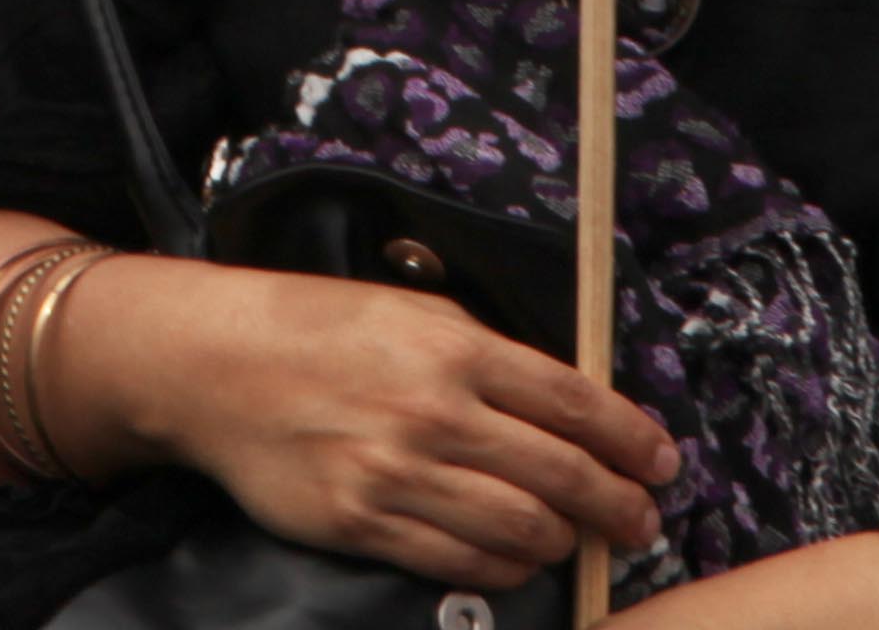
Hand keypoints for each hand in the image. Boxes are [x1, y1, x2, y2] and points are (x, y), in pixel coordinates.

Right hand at [53, 257, 675, 587]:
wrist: (217, 364)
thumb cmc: (318, 328)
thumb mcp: (414, 308)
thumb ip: (491, 355)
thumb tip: (571, 404)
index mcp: (456, 347)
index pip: (577, 404)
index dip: (634, 442)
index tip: (661, 463)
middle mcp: (435, 412)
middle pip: (564, 478)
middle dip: (619, 507)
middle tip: (639, 520)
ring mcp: (398, 473)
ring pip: (522, 532)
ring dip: (564, 544)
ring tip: (575, 540)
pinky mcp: (363, 522)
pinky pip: (462, 565)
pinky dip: (505, 570)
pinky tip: (516, 558)